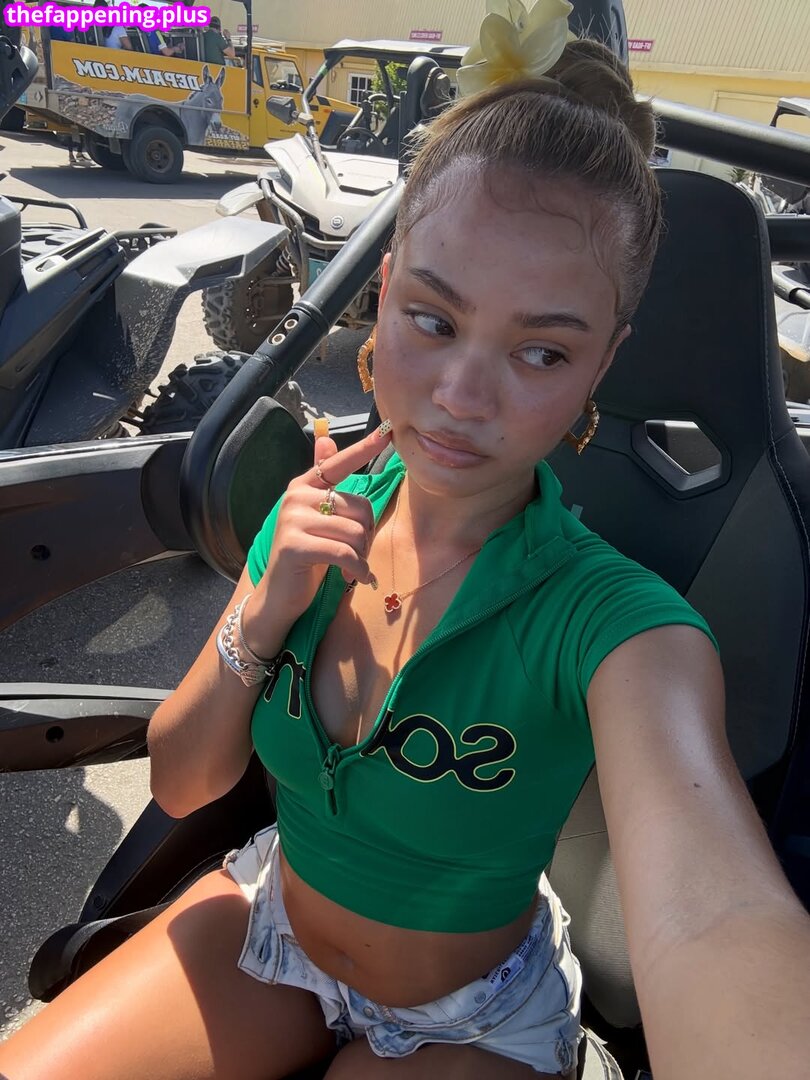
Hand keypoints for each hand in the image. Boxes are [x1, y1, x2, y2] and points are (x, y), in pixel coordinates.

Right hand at [249, 426, 391, 643]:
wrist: (279, 595)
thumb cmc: (306, 556)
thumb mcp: (319, 519)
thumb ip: (325, 484)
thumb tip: (326, 439)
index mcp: (303, 486)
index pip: (337, 464)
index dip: (364, 448)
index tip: (388, 431)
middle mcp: (295, 497)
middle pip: (359, 506)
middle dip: (366, 535)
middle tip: (357, 554)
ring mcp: (292, 520)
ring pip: (354, 531)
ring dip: (361, 555)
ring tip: (353, 567)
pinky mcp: (294, 545)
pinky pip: (344, 553)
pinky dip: (357, 569)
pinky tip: (356, 577)